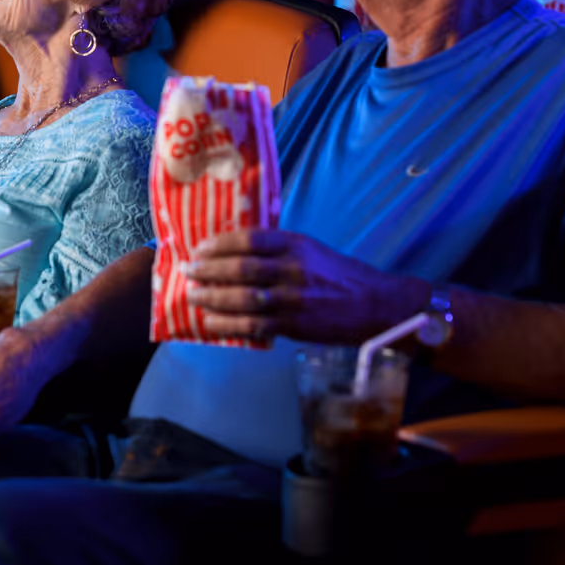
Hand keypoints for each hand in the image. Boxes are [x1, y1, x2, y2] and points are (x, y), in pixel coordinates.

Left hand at [184, 229, 424, 345]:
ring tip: (193, 296)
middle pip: (241, 268)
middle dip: (208, 270)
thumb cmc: (340, 275)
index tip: (200, 248)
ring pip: (243, 298)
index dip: (220, 243)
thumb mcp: (310, 249)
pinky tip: (211, 323)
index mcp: (296, 245)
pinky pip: (254, 325)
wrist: (376, 305)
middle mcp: (294, 269)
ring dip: (213, 298)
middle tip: (188, 271)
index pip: (250, 238)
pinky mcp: (295, 325)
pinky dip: (228, 325)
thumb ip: (278, 248)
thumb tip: (235, 250)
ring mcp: (294, 299)